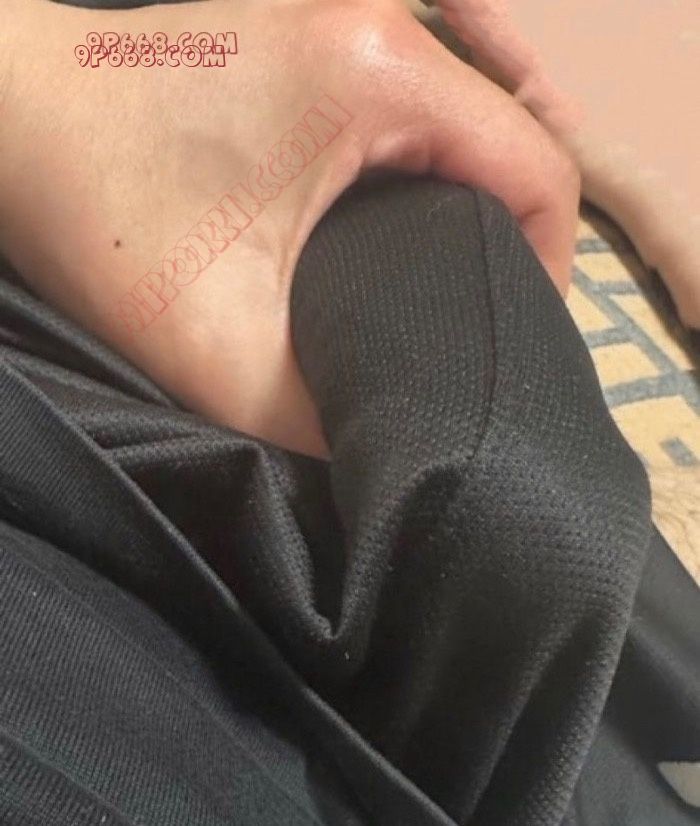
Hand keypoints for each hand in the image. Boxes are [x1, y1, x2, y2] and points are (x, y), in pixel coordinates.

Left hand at [0, 0, 578, 456]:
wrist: (8, 118)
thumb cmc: (102, 219)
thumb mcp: (222, 351)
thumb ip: (322, 418)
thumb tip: (388, 446)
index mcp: (379, 78)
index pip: (536, 169)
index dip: (550, 264)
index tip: (516, 333)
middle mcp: (378, 25)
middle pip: (509, 135)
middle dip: (514, 235)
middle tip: (479, 319)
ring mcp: (344, 13)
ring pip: (467, 112)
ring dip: (477, 196)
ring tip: (452, 280)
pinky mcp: (311, 30)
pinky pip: (414, 96)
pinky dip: (433, 156)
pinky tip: (414, 210)